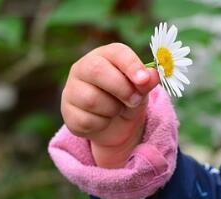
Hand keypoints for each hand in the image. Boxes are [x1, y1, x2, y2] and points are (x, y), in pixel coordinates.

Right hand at [61, 43, 158, 167]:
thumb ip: (146, 82)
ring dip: (113, 109)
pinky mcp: (67, 112)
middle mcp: (82, 67)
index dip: (131, 65)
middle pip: (97, 71)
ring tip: (116, 109)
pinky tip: (103, 120)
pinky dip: (102, 124)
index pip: (116, 52)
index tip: (144, 80)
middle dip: (122, 89)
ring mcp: (71, 89)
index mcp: (103, 55)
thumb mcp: (140, 89)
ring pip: (92, 99)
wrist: (113, 124)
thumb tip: (152, 75)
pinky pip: (86, 120)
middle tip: (134, 101)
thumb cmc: (126, 98)